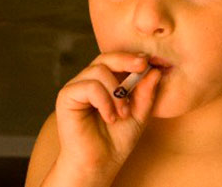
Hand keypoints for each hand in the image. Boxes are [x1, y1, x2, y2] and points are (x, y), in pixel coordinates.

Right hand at [53, 53, 160, 182]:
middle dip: (125, 60)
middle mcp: (88, 81)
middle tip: (142, 66)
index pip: (116, 61)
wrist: (100, 164)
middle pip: (105, 58)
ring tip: (123, 113)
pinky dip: (104, 101)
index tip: (148, 62)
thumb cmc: (116, 141)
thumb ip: (145, 94)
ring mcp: (76, 87)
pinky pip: (89, 86)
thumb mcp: (138, 115)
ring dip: (117, 92)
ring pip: (98, 71)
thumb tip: (154, 71)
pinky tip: (110, 118)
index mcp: (103, 83)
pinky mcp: (66, 96)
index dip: (131, 57)